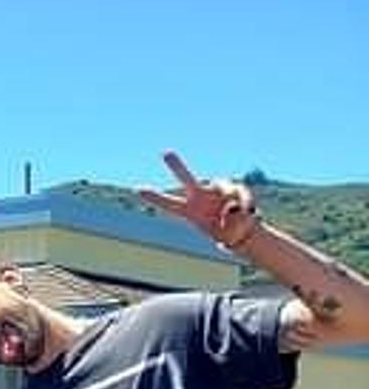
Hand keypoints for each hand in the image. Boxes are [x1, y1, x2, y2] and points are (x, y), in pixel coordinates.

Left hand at [138, 151, 258, 252]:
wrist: (241, 232)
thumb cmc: (226, 234)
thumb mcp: (224, 236)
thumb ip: (229, 224)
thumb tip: (236, 209)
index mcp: (190, 212)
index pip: (170, 204)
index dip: (156, 198)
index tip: (139, 189)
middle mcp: (201, 197)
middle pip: (188, 180)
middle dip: (178, 167)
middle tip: (165, 153)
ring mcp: (217, 191)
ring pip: (222, 183)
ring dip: (229, 197)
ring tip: (236, 214)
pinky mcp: (235, 190)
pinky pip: (241, 191)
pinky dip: (246, 202)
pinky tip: (249, 212)